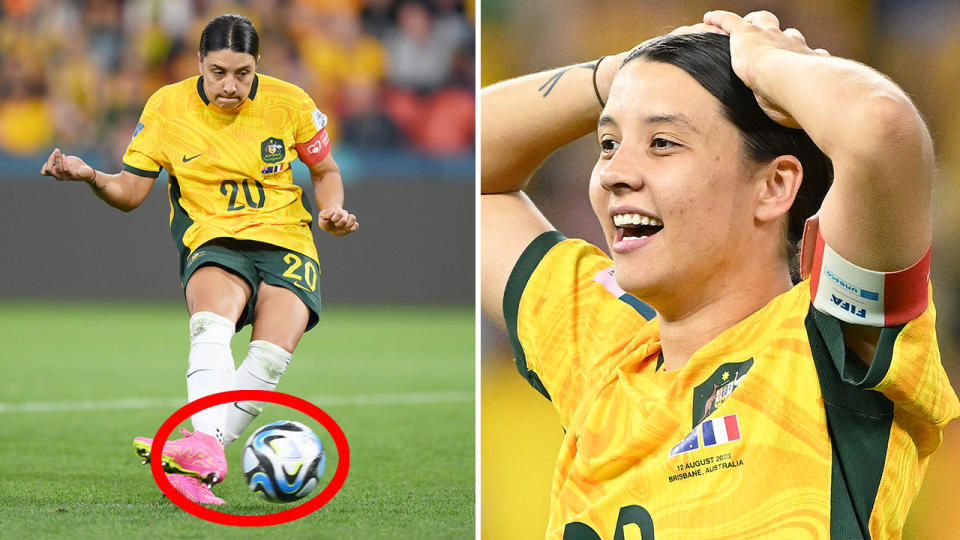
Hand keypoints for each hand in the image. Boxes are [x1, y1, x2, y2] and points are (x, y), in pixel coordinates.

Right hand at [40, 148, 95, 181]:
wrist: (87, 172)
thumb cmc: (74, 166)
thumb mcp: (64, 162)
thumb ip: (57, 160)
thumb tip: (52, 155)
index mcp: (56, 173)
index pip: (44, 172)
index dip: (45, 164)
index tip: (52, 156)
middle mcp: (60, 176)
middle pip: (49, 170)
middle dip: (50, 159)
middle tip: (55, 151)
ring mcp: (67, 177)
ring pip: (59, 169)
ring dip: (59, 158)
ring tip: (61, 152)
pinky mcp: (75, 176)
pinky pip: (67, 170)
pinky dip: (65, 162)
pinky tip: (66, 157)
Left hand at [318, 207, 358, 236]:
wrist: (330, 224)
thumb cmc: (326, 221)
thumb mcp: (322, 218)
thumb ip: (324, 215)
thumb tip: (330, 215)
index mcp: (337, 210)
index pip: (339, 212)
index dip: (335, 218)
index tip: (331, 220)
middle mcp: (344, 214)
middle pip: (345, 216)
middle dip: (339, 223)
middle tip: (336, 224)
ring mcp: (348, 219)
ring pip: (353, 218)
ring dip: (347, 224)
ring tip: (343, 227)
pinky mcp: (351, 225)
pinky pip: (356, 225)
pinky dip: (353, 227)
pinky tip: (348, 229)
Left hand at [703, 10, 829, 127]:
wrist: (791, 79)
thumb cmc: (799, 99)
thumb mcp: (802, 102)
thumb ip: (798, 107)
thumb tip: (797, 124)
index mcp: (803, 59)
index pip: (800, 51)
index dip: (795, 52)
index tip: (794, 57)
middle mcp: (789, 43)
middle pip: (784, 32)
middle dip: (777, 33)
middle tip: (768, 35)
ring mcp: (768, 35)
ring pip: (760, 21)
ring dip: (751, 22)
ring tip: (742, 25)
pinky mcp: (745, 32)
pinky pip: (730, 21)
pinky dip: (719, 19)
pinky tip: (708, 18)